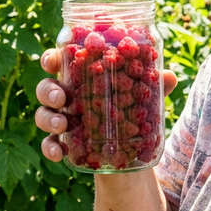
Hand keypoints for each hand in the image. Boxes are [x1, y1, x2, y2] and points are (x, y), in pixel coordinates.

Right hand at [34, 48, 177, 161]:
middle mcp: (68, 97)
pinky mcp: (64, 144)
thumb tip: (169, 76)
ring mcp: (63, 120)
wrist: (131, 153)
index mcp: (82, 77)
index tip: (53, 60)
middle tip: (61, 97)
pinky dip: (50, 147)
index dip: (51, 58)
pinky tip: (59, 152)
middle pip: (46, 87)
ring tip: (63, 124)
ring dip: (48, 117)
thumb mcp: (146, 98)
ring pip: (42, 114)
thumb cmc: (133, 111)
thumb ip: (155, 86)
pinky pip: (48, 144)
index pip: (60, 61)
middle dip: (48, 90)